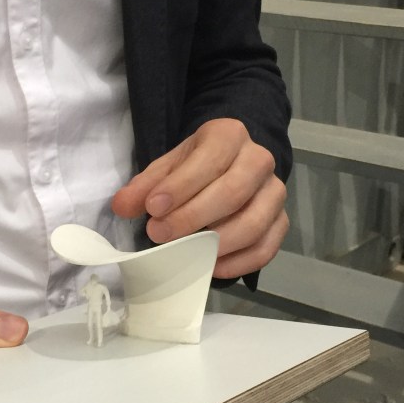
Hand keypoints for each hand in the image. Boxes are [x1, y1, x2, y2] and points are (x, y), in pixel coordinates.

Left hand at [111, 118, 288, 279]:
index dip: (181, 186)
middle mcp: (259, 160)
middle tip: (159, 234)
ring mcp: (275, 192)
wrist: (230, 164)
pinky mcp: (281, 222)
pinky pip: (266, 248)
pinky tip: (211, 267)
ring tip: (185, 254)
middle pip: (233, 192)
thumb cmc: (195, 166)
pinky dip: (239, 263)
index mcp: (229, 135)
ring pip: (254, 223)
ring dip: (216, 244)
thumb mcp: (167, 167)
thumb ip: (145, 186)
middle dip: (193, 217)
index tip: (152, 208)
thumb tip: (122, 206)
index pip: (210, 160)